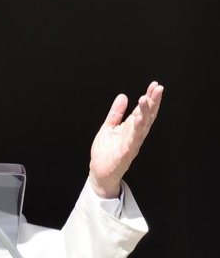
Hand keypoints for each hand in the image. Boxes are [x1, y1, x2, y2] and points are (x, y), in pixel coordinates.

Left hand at [88, 81, 163, 197]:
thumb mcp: (108, 127)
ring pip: (142, 127)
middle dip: (153, 102)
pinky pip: (133, 140)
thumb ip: (115, 113)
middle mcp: (134, 135)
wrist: (99, 172)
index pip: (143, 111)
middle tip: (158, 88)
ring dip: (145, 113)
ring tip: (145, 99)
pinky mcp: (125, 153)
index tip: (155, 85)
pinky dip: (136, 130)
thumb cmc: (105, 152)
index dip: (150, 98)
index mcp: (131, 128)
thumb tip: (123, 96)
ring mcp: (131, 144)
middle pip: (147, 116)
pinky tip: (137, 119)